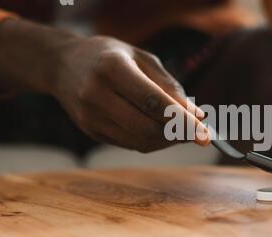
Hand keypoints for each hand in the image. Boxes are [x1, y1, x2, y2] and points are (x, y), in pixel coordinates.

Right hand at [0, 19, 208, 152]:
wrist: (64, 65)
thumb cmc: (112, 57)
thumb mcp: (143, 59)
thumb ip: (170, 86)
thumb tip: (197, 115)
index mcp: (112, 68)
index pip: (153, 103)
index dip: (182, 122)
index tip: (206, 135)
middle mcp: (96, 94)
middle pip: (147, 128)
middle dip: (179, 135)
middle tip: (199, 135)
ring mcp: (89, 117)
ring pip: (139, 141)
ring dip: (168, 141)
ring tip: (183, 131)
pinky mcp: (90, 131)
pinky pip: (130, 144)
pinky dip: (152, 142)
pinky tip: (163, 132)